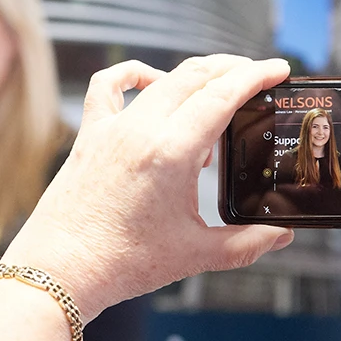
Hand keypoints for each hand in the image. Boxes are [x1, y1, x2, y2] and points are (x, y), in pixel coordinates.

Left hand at [3, 55, 294, 319]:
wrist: (59, 271)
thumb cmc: (121, 264)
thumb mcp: (194, 254)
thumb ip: (246, 243)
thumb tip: (281, 235)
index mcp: (170, 152)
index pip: (222, 94)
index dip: (256, 75)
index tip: (278, 68)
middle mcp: (139, 130)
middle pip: (194, 76)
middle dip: (232, 70)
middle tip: (257, 78)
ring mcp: (110, 129)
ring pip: (159, 79)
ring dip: (192, 76)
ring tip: (214, 91)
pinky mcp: (88, 136)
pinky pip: (107, 85)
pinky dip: (134, 75)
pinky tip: (151, 83)